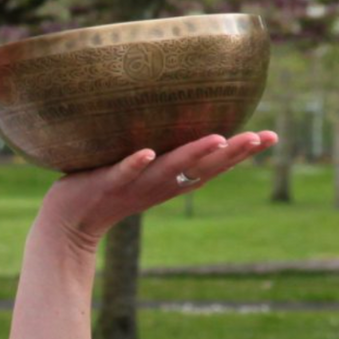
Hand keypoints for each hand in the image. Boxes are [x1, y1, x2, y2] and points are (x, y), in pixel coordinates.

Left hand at [39, 130, 278, 252]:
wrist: (66, 221)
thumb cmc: (105, 187)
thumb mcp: (141, 170)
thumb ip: (162, 152)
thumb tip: (181, 118)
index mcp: (169, 180)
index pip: (212, 166)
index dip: (241, 153)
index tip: (272, 137)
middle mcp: (157, 184)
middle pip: (200, 168)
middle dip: (232, 153)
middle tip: (262, 138)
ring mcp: (132, 185)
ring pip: (167, 170)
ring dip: (192, 154)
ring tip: (218, 138)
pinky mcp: (104, 184)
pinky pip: (121, 173)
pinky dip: (135, 164)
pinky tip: (147, 153)